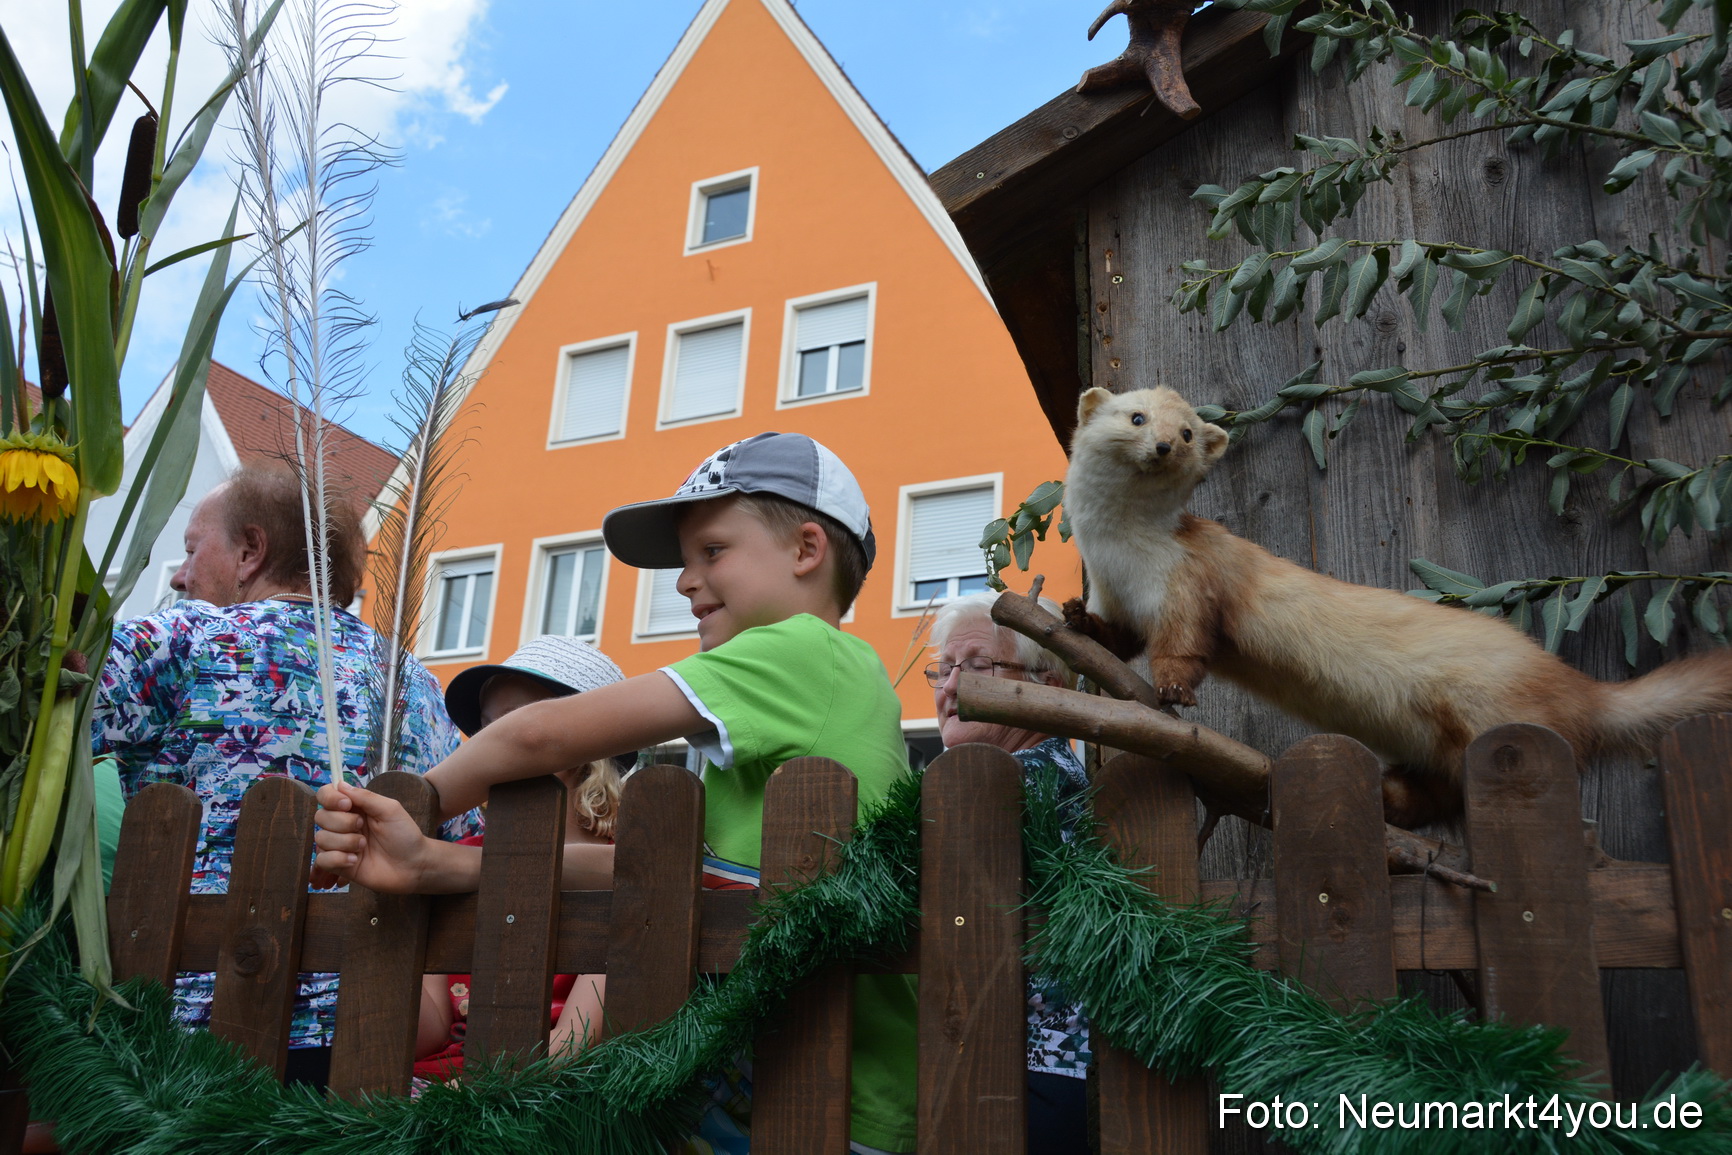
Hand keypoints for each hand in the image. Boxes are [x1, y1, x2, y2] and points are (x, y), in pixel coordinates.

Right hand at [313, 780, 434, 893]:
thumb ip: (366, 797)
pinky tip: (355, 860)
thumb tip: (340, 784)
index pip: (326, 795)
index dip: (330, 798)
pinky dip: (338, 859)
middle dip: (342, 822)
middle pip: (321, 816)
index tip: (346, 805)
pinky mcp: (338, 864)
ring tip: (364, 846)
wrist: (413, 865)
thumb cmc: (405, 835)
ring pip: (321, 838)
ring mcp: (340, 845)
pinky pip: (322, 860)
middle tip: (363, 827)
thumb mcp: (390, 809)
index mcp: (354, 807)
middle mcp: (343, 824)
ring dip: (344, 842)